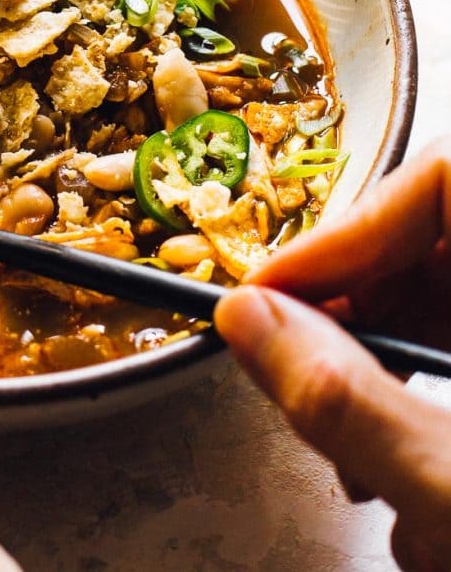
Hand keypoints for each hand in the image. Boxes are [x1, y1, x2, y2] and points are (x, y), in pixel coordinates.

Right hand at [215, 138, 450, 571]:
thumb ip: (350, 402)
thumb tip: (244, 322)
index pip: (441, 180)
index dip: (344, 232)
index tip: (268, 300)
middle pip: (427, 249)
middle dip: (352, 322)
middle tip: (295, 381)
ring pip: (440, 312)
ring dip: (381, 390)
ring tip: (361, 472)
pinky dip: (420, 422)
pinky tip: (410, 495)